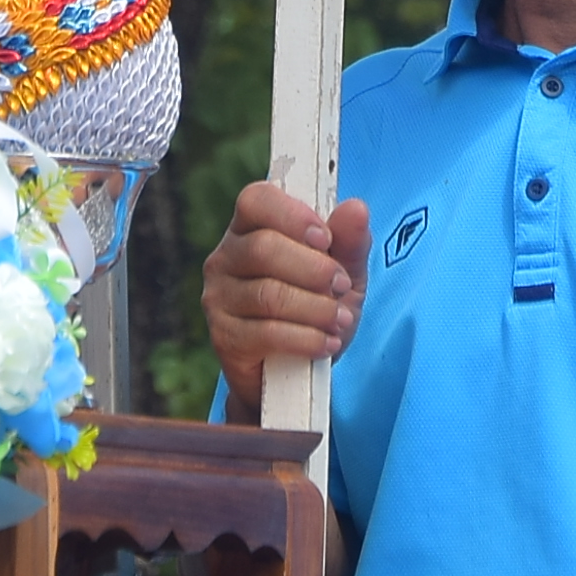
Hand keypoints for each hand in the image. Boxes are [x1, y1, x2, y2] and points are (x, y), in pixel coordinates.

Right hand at [203, 182, 369, 411]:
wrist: (298, 375)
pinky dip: (305, 339)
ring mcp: (218, 297)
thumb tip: (356, 208)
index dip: (291, 215)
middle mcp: (225, 257)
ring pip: (268, 294)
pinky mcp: (224, 337)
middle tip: (342, 286)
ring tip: (340, 320)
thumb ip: (350, 241)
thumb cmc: (317, 307)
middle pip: (264, 248)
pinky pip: (266, 333)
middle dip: (314, 269)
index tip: (325, 238)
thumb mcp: (344, 272)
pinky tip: (326, 343)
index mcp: (250, 227)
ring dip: (315, 309)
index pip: (256, 200)